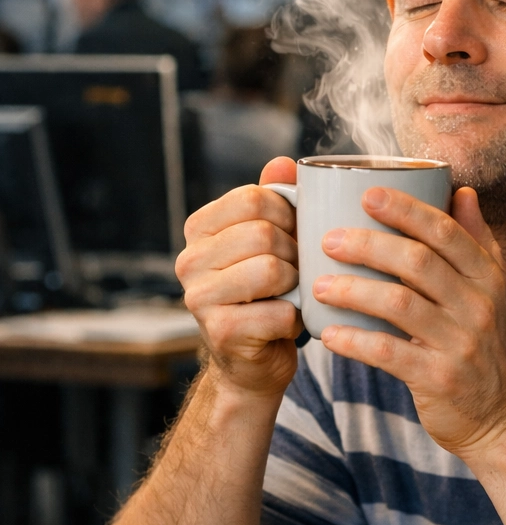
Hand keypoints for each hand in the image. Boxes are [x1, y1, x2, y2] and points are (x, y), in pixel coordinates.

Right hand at [175, 156, 303, 397]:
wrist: (252, 362)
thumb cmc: (266, 293)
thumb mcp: (268, 241)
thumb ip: (274, 200)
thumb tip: (283, 162)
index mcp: (199, 229)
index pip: (254, 198)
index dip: (289, 213)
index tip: (295, 233)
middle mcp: (189, 261)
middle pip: (263, 233)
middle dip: (294, 251)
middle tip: (297, 269)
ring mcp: (199, 299)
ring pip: (271, 270)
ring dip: (296, 283)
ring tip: (291, 292)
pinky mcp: (220, 334)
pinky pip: (279, 312)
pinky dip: (295, 318)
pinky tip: (286, 322)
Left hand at [313, 186, 505, 456]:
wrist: (505, 419)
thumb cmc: (488, 348)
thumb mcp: (495, 292)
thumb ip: (477, 241)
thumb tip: (461, 190)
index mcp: (488, 277)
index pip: (446, 231)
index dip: (406, 209)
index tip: (367, 194)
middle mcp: (478, 305)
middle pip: (417, 262)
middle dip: (368, 244)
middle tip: (328, 239)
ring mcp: (460, 343)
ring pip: (398, 304)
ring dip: (353, 291)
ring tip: (319, 285)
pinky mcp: (439, 379)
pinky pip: (388, 353)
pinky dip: (354, 341)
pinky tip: (328, 335)